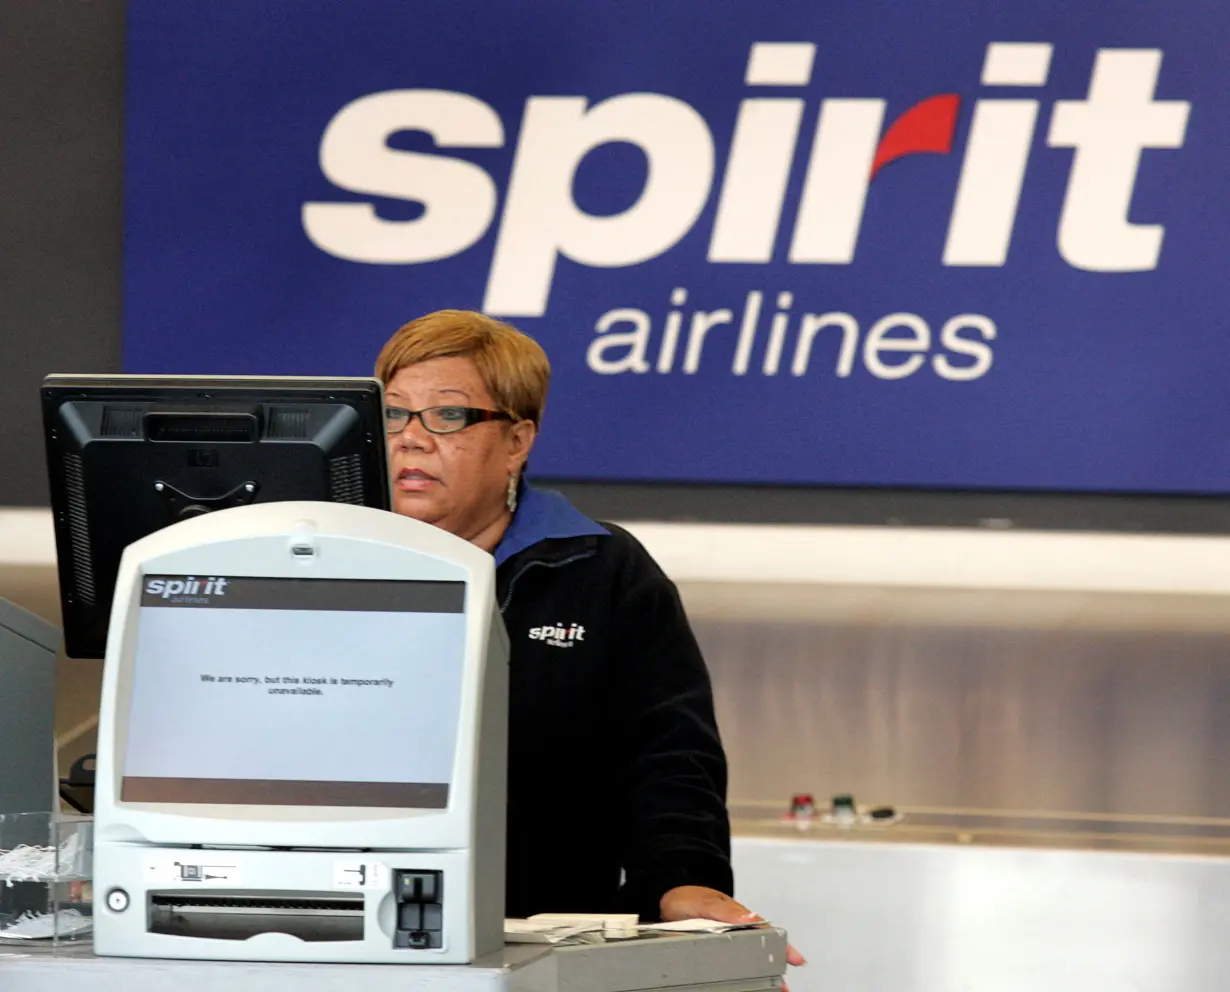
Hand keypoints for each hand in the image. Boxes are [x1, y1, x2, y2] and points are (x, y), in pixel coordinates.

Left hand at [660, 886, 805, 988]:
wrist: (667, 900)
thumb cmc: (689, 897)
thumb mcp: (707, 903)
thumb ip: (726, 912)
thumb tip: (749, 918)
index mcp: (739, 917)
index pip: (767, 933)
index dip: (783, 947)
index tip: (795, 958)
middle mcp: (735, 930)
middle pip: (760, 951)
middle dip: (774, 969)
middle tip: (783, 986)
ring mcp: (725, 941)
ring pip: (746, 960)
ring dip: (759, 974)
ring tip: (770, 989)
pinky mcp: (712, 951)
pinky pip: (729, 964)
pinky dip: (739, 974)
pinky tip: (745, 984)